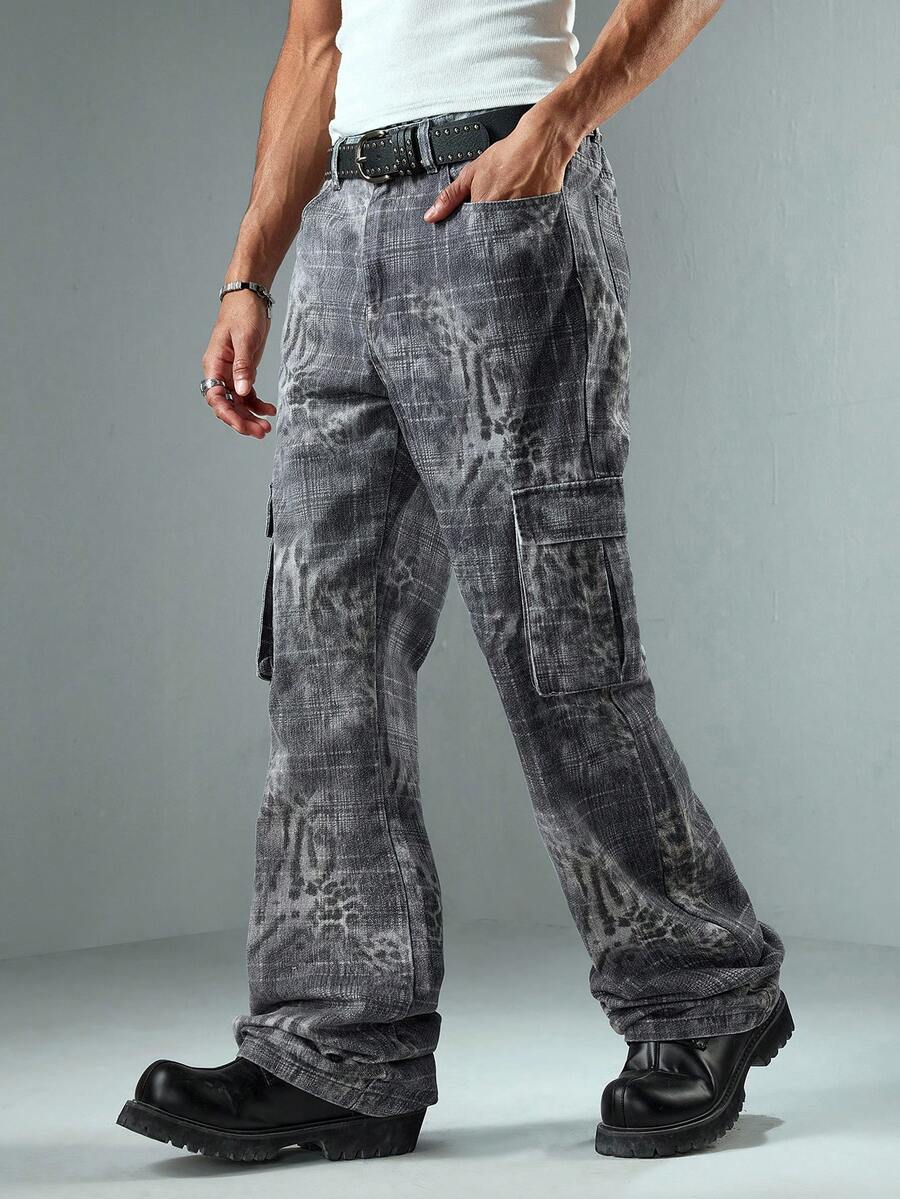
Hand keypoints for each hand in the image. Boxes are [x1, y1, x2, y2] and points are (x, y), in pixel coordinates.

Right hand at [201, 292, 276, 437]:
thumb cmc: (243, 312)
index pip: (215, 397)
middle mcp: (219, 372)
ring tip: (267, 428)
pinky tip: (270, 411)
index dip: (227, 414)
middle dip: (242, 421)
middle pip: (227, 405)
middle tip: (261, 432)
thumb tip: (242, 392)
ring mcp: (231, 373)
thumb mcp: (245, 338)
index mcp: (214, 364)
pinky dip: (257, 404)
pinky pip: (247, 394)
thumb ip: (243, 366)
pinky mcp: (243, 371)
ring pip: (237, 403)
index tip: (243, 426)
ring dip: (250, 417)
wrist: (249, 297)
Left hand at [423, 105, 580, 222]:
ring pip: (508, 237)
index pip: (471, 235)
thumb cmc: (508, 155)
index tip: (471, 233)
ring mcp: (522, 219)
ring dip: (505, 231)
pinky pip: (526, 232)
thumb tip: (431, 216)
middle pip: (490, 239)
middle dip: (488, 235)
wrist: (541, 144)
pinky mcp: (537, 219)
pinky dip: (523, 227)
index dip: (471, 235)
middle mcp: (502, 216)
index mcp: (483, 208)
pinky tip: (523, 213)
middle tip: (494, 218)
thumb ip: (450, 197)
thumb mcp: (472, 173)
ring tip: (510, 208)